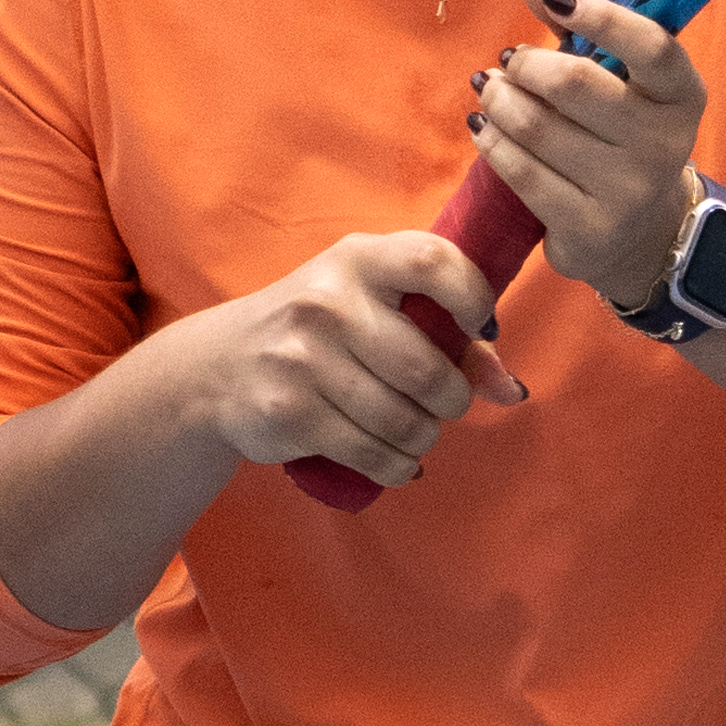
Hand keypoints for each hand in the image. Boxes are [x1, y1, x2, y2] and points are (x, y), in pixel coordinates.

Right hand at [186, 230, 526, 491]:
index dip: (473, 297)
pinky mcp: (289, 413)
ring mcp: (303, 359)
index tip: (479, 327)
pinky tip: (396, 459)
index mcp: (357, 259)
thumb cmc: (319, 331)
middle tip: (443, 403)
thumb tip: (510, 390)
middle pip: (428, 368)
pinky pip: (375, 454)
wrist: (215, 368)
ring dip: (425, 437)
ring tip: (415, 432)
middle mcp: (327, 303)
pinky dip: (399, 466)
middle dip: (451, 399)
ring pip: (406, 421)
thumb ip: (448, 335)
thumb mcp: (371, 307)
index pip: (434, 261)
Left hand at [469, 0, 708, 312]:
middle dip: (525, 65)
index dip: (598, 15)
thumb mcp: (621, 80)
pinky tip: (484, 129)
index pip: (649, 45)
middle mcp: (664, 144)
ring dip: (498, 101)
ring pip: (537, 128)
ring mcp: (628, 192)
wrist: (642, 233)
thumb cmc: (623, 135)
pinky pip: (521, 173)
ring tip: (490, 92)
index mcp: (682, 95)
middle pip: (573, 84)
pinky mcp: (590, 230)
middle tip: (508, 63)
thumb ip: (578, 23)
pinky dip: (492, 143)